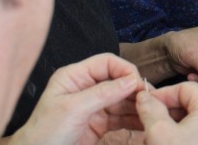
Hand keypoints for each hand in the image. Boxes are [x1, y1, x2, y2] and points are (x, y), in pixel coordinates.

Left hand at [12, 53, 143, 144]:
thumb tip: (132, 80)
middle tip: (151, 100)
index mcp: (75, 77)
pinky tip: (145, 123)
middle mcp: (86, 88)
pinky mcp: (100, 123)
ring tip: (152, 113)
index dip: (124, 70)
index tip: (139, 83)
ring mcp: (94, 106)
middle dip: (134, 90)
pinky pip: (121, 117)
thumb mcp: (73, 110)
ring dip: (137, 106)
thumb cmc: (45, 133)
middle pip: (118, 81)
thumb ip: (103, 93)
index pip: (107, 63)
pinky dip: (133, 119)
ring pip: (123, 100)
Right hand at [135, 82, 197, 144]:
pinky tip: (164, 144)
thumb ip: (151, 109)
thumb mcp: (159, 133)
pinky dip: (179, 135)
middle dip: (166, 109)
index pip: (187, 89)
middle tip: (146, 120)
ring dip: (170, 123)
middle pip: (191, 104)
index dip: (164, 92)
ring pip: (192, 120)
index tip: (146, 103)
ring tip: (152, 136)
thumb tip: (144, 95)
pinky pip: (197, 134)